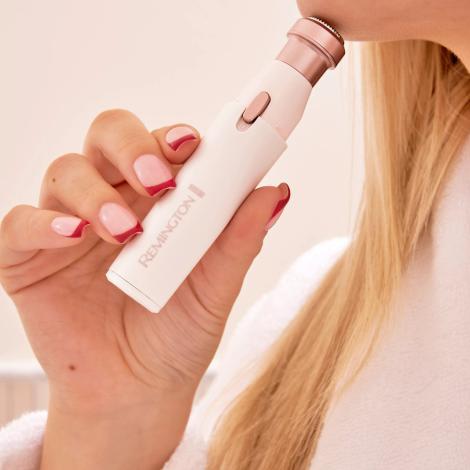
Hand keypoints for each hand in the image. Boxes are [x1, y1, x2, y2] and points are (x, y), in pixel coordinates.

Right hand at [0, 109, 289, 468]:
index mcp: (159, 200)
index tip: (195, 145)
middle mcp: (114, 200)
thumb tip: (276, 192)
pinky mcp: (29, 257)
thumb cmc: (177, 334)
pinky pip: (21, 223)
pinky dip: (44, 224)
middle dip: (133, 147)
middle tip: (160, 181)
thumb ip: (241, 238)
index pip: (162, 145)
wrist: (136, 391)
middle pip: (109, 137)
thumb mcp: (216, 287)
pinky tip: (73, 237)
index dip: (175, 137)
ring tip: (126, 233)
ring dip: (96, 193)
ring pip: (67, 172)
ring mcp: (70, 226)